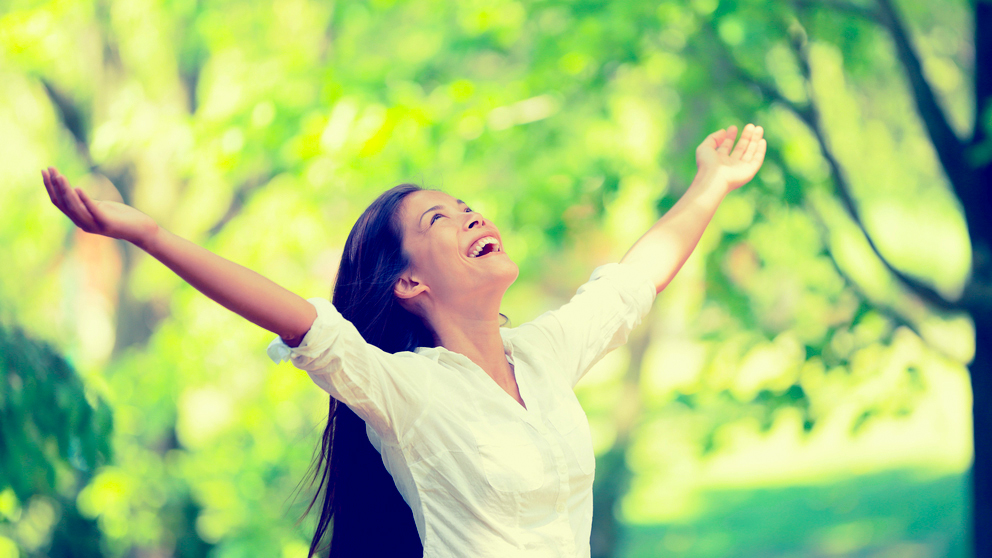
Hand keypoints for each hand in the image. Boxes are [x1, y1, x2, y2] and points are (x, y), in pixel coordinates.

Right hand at [42, 167, 158, 246]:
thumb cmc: (122, 217)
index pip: (59, 203)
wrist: (142, 230)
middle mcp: (83, 223)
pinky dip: (84, 199)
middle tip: (49, 168)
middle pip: (62, 203)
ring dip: (65, 190)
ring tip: (59, 175)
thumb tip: (75, 191)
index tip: (45, 170)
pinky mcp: (107, 223)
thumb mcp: (100, 208)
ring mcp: (94, 225)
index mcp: (80, 219)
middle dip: (53, 185)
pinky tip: (77, 187)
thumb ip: (87, 203)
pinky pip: (92, 210)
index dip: (50, 187)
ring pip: (74, 206)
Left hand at [695, 123, 766, 192]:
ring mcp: (740, 168)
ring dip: (755, 140)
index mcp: (719, 160)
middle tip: (751, 126)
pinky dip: (760, 150)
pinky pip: (757, 160)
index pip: (727, 146)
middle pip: (741, 148)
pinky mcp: (749, 172)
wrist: (714, 180)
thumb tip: (723, 131)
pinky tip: (762, 140)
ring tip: (758, 128)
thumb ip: (713, 138)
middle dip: (746, 137)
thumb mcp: (705, 148)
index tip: (733, 127)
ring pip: (750, 152)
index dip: (730, 136)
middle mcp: (730, 164)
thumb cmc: (707, 165)